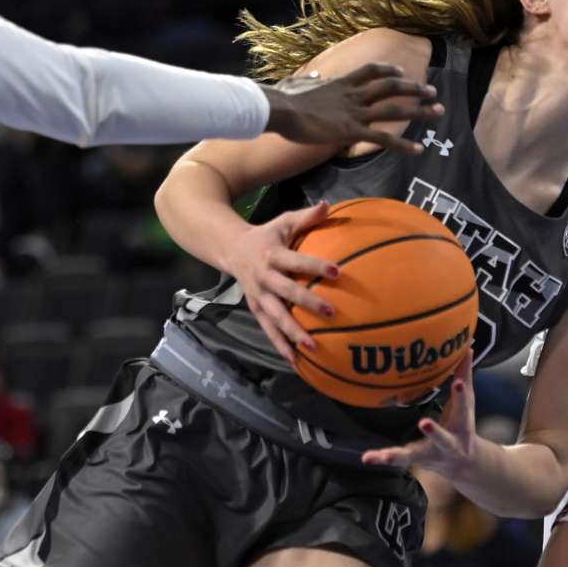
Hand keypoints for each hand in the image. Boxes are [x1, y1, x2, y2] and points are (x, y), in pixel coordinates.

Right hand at [227, 201, 338, 363]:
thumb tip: (329, 204)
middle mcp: (263, 278)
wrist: (230, 249)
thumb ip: (307, 217)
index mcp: (272, 255)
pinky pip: (269, 331)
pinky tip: (297, 362)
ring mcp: (258, 296)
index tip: (337, 272)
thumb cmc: (266, 234)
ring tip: (314, 347)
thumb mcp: (283, 222)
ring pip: (276, 318)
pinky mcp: (255, 310)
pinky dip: (281, 346)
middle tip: (332, 312)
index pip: (296, 261)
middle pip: (286, 292)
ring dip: (294, 333)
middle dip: (308, 303)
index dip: (315, 265)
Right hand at [262, 63, 442, 153]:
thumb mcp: (298, 83)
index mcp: (341, 83)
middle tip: (433, 92)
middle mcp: (353, 95)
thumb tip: (314, 76)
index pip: (371, 71)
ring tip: (439, 111)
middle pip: (391, 87)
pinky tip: (418, 149)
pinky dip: (402, 144)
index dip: (388, 70)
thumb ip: (310, 80)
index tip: (401, 72)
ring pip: (393, 108)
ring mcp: (355, 112)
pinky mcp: (352, 131)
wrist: (281, 109)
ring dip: (419, 109)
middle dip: (414, 89)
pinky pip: (382, 138)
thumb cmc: (284, 99)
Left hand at [362, 351, 476, 474]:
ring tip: (384, 456)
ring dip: (399, 455)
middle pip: (442, 439)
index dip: (461, 394)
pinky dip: (381, 458)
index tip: (457, 382)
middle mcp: (448, 443)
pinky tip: (366, 457)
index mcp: (462, 425)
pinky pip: (397, 458)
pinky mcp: (414, 459)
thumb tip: (468, 347)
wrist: (464, 464)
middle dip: (434, 432)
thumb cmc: (462, 425)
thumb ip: (465, 375)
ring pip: (414, 455)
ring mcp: (430, 453)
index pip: (463, 406)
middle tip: (424, 423)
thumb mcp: (467, 404)